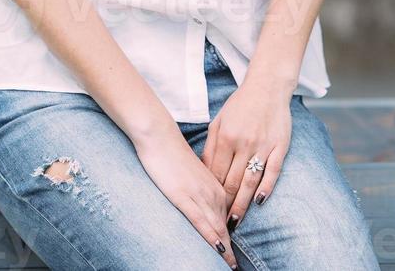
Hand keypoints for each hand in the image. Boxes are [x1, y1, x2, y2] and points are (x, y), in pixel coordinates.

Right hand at [133, 124, 238, 268]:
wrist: (160, 136)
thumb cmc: (172, 154)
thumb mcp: (191, 174)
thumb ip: (200, 189)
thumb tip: (202, 204)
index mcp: (215, 184)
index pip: (226, 218)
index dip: (230, 239)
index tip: (233, 258)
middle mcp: (212, 191)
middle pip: (224, 226)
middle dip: (229, 250)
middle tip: (235, 268)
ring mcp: (199, 194)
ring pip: (217, 227)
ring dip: (224, 249)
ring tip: (230, 267)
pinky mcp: (185, 197)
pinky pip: (202, 222)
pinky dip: (211, 238)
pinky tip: (219, 250)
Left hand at [200, 80, 291, 231]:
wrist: (267, 87)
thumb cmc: (240, 105)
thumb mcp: (219, 121)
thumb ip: (211, 146)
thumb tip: (203, 172)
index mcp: (226, 137)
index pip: (216, 173)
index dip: (211, 193)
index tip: (207, 208)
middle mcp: (243, 143)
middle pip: (232, 182)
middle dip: (225, 205)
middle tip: (220, 224)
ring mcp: (262, 146)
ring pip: (250, 182)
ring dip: (242, 204)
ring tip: (235, 221)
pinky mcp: (279, 147)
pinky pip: (272, 172)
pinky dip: (265, 188)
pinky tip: (259, 202)